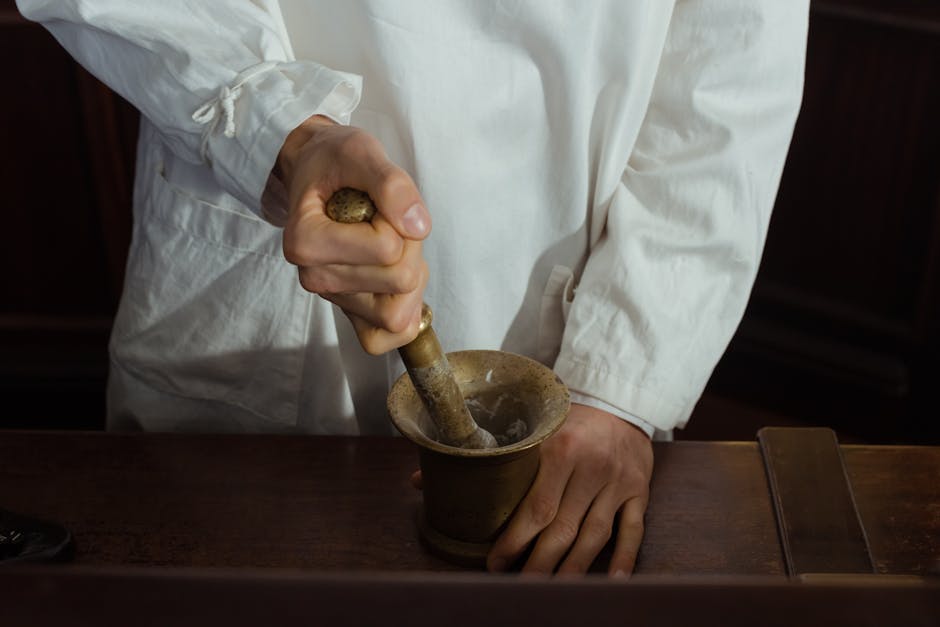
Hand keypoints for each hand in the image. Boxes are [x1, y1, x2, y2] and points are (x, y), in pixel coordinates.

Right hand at [276, 115, 430, 354]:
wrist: (317, 172)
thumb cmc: (335, 162)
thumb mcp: (361, 152)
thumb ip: (390, 184)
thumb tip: (417, 227)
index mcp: (306, 241)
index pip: (387, 248)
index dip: (397, 218)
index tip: (374, 200)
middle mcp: (314, 277)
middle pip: (399, 280)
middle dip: (409, 246)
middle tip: (387, 220)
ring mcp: (333, 299)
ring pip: (399, 311)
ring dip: (410, 273)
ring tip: (389, 243)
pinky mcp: (351, 313)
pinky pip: (391, 335)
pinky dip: (407, 307)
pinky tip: (397, 274)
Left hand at [487, 403, 652, 575]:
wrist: (621, 404)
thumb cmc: (570, 421)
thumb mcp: (540, 428)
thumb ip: (510, 458)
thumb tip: (442, 486)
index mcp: (561, 449)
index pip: (536, 506)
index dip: (515, 540)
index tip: (496, 562)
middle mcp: (592, 466)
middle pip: (563, 527)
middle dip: (539, 563)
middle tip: (521, 586)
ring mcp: (618, 481)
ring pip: (595, 534)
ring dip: (574, 567)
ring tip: (555, 590)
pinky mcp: (640, 490)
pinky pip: (634, 530)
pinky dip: (624, 558)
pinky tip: (612, 581)